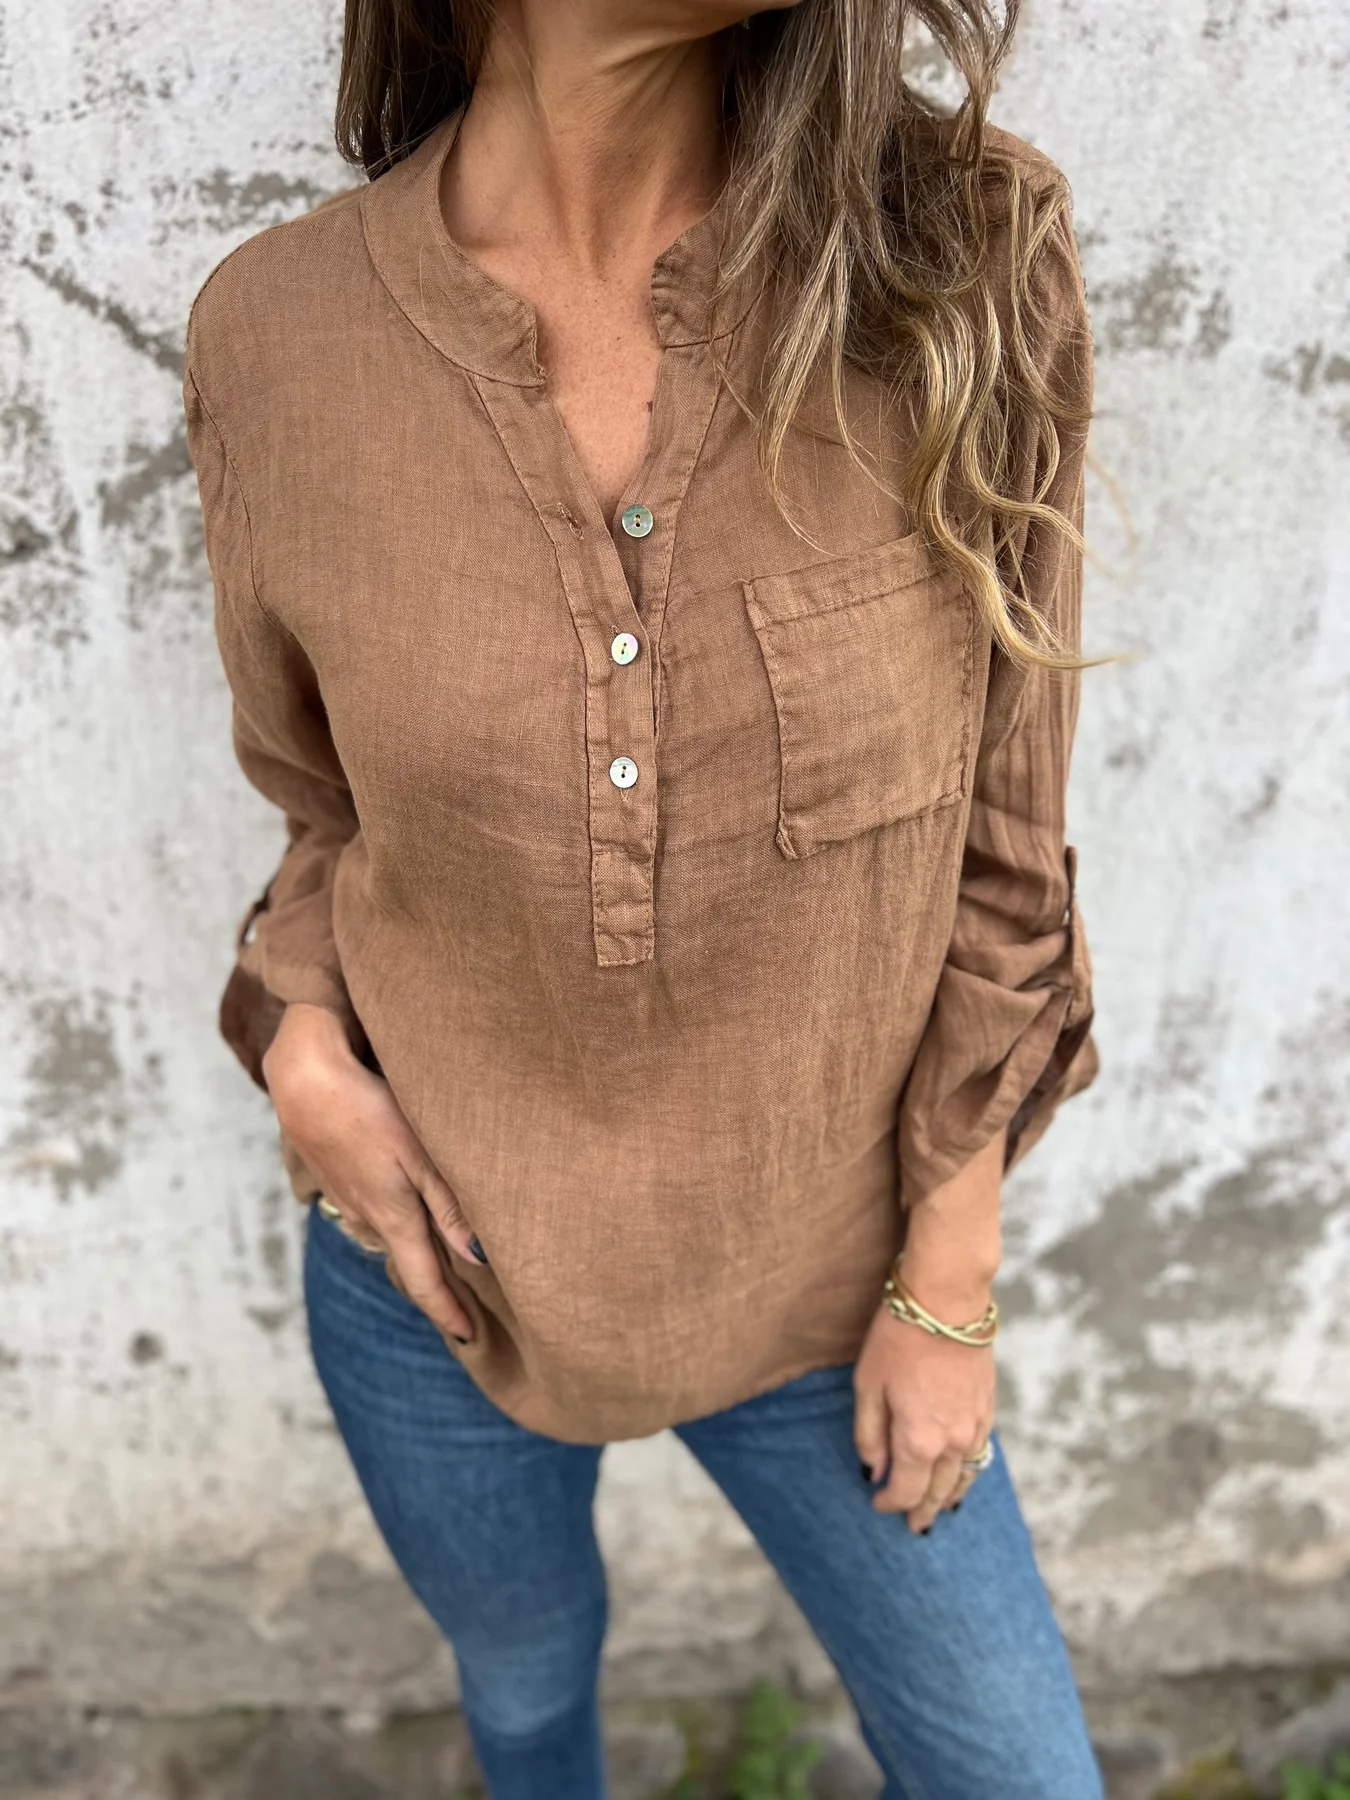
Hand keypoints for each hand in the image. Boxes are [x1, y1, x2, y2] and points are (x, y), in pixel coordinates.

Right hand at [262, 1002, 481, 1343]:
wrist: (305, 1077)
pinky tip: (391, 1217)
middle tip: (460, 1314)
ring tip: (434, 1268)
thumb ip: (450, 1206)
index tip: (469, 1339)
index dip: (448, 1313)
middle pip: (406, 1263)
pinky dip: (387, 1225)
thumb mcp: (421, 1156)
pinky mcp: (334, 1174)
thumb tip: (478, 1258)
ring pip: (384, 1236)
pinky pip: (365, 1213)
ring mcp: (345, 1196)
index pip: (426, 1281)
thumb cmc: (369, 1110)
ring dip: (410, 1256)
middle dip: (433, 1290)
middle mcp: (367, 1215)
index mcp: (394, 1217)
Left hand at [852, 1281, 995, 1534]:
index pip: (905, 1490)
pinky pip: (979, 1453)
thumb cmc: (899, 1337)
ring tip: (942, 1509)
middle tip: (916, 1527)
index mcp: (919, 1441)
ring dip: (951, 1496)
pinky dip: (969, 1471)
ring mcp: (975, 1426)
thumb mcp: (868, 1384)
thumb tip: (873, 1471)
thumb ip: (870, 1433)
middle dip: (924, 1509)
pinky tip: (962, 1471)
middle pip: (939, 1490)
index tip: (877, 1504)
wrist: (948, 1299)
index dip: (890, 1502)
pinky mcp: (987, 1406)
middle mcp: (953, 1442)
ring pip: (965, 1476)